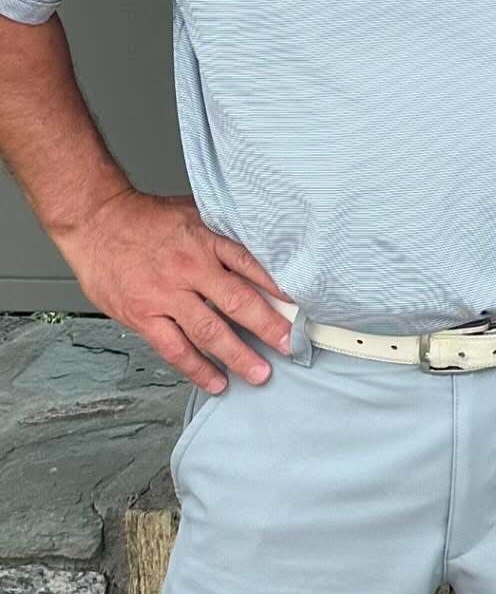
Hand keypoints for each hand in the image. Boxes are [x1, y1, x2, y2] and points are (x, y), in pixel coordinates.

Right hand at [55, 188, 294, 392]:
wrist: (97, 221)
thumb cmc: (146, 218)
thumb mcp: (194, 212)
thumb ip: (223, 232)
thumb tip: (260, 247)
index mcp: (207, 241)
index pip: (252, 267)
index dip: (278, 289)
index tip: (299, 307)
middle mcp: (190, 269)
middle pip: (238, 303)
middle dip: (268, 328)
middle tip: (288, 345)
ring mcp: (166, 295)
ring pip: (209, 332)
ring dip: (237, 356)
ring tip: (259, 373)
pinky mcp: (143, 315)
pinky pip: (175, 348)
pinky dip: (197, 368)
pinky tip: (215, 381)